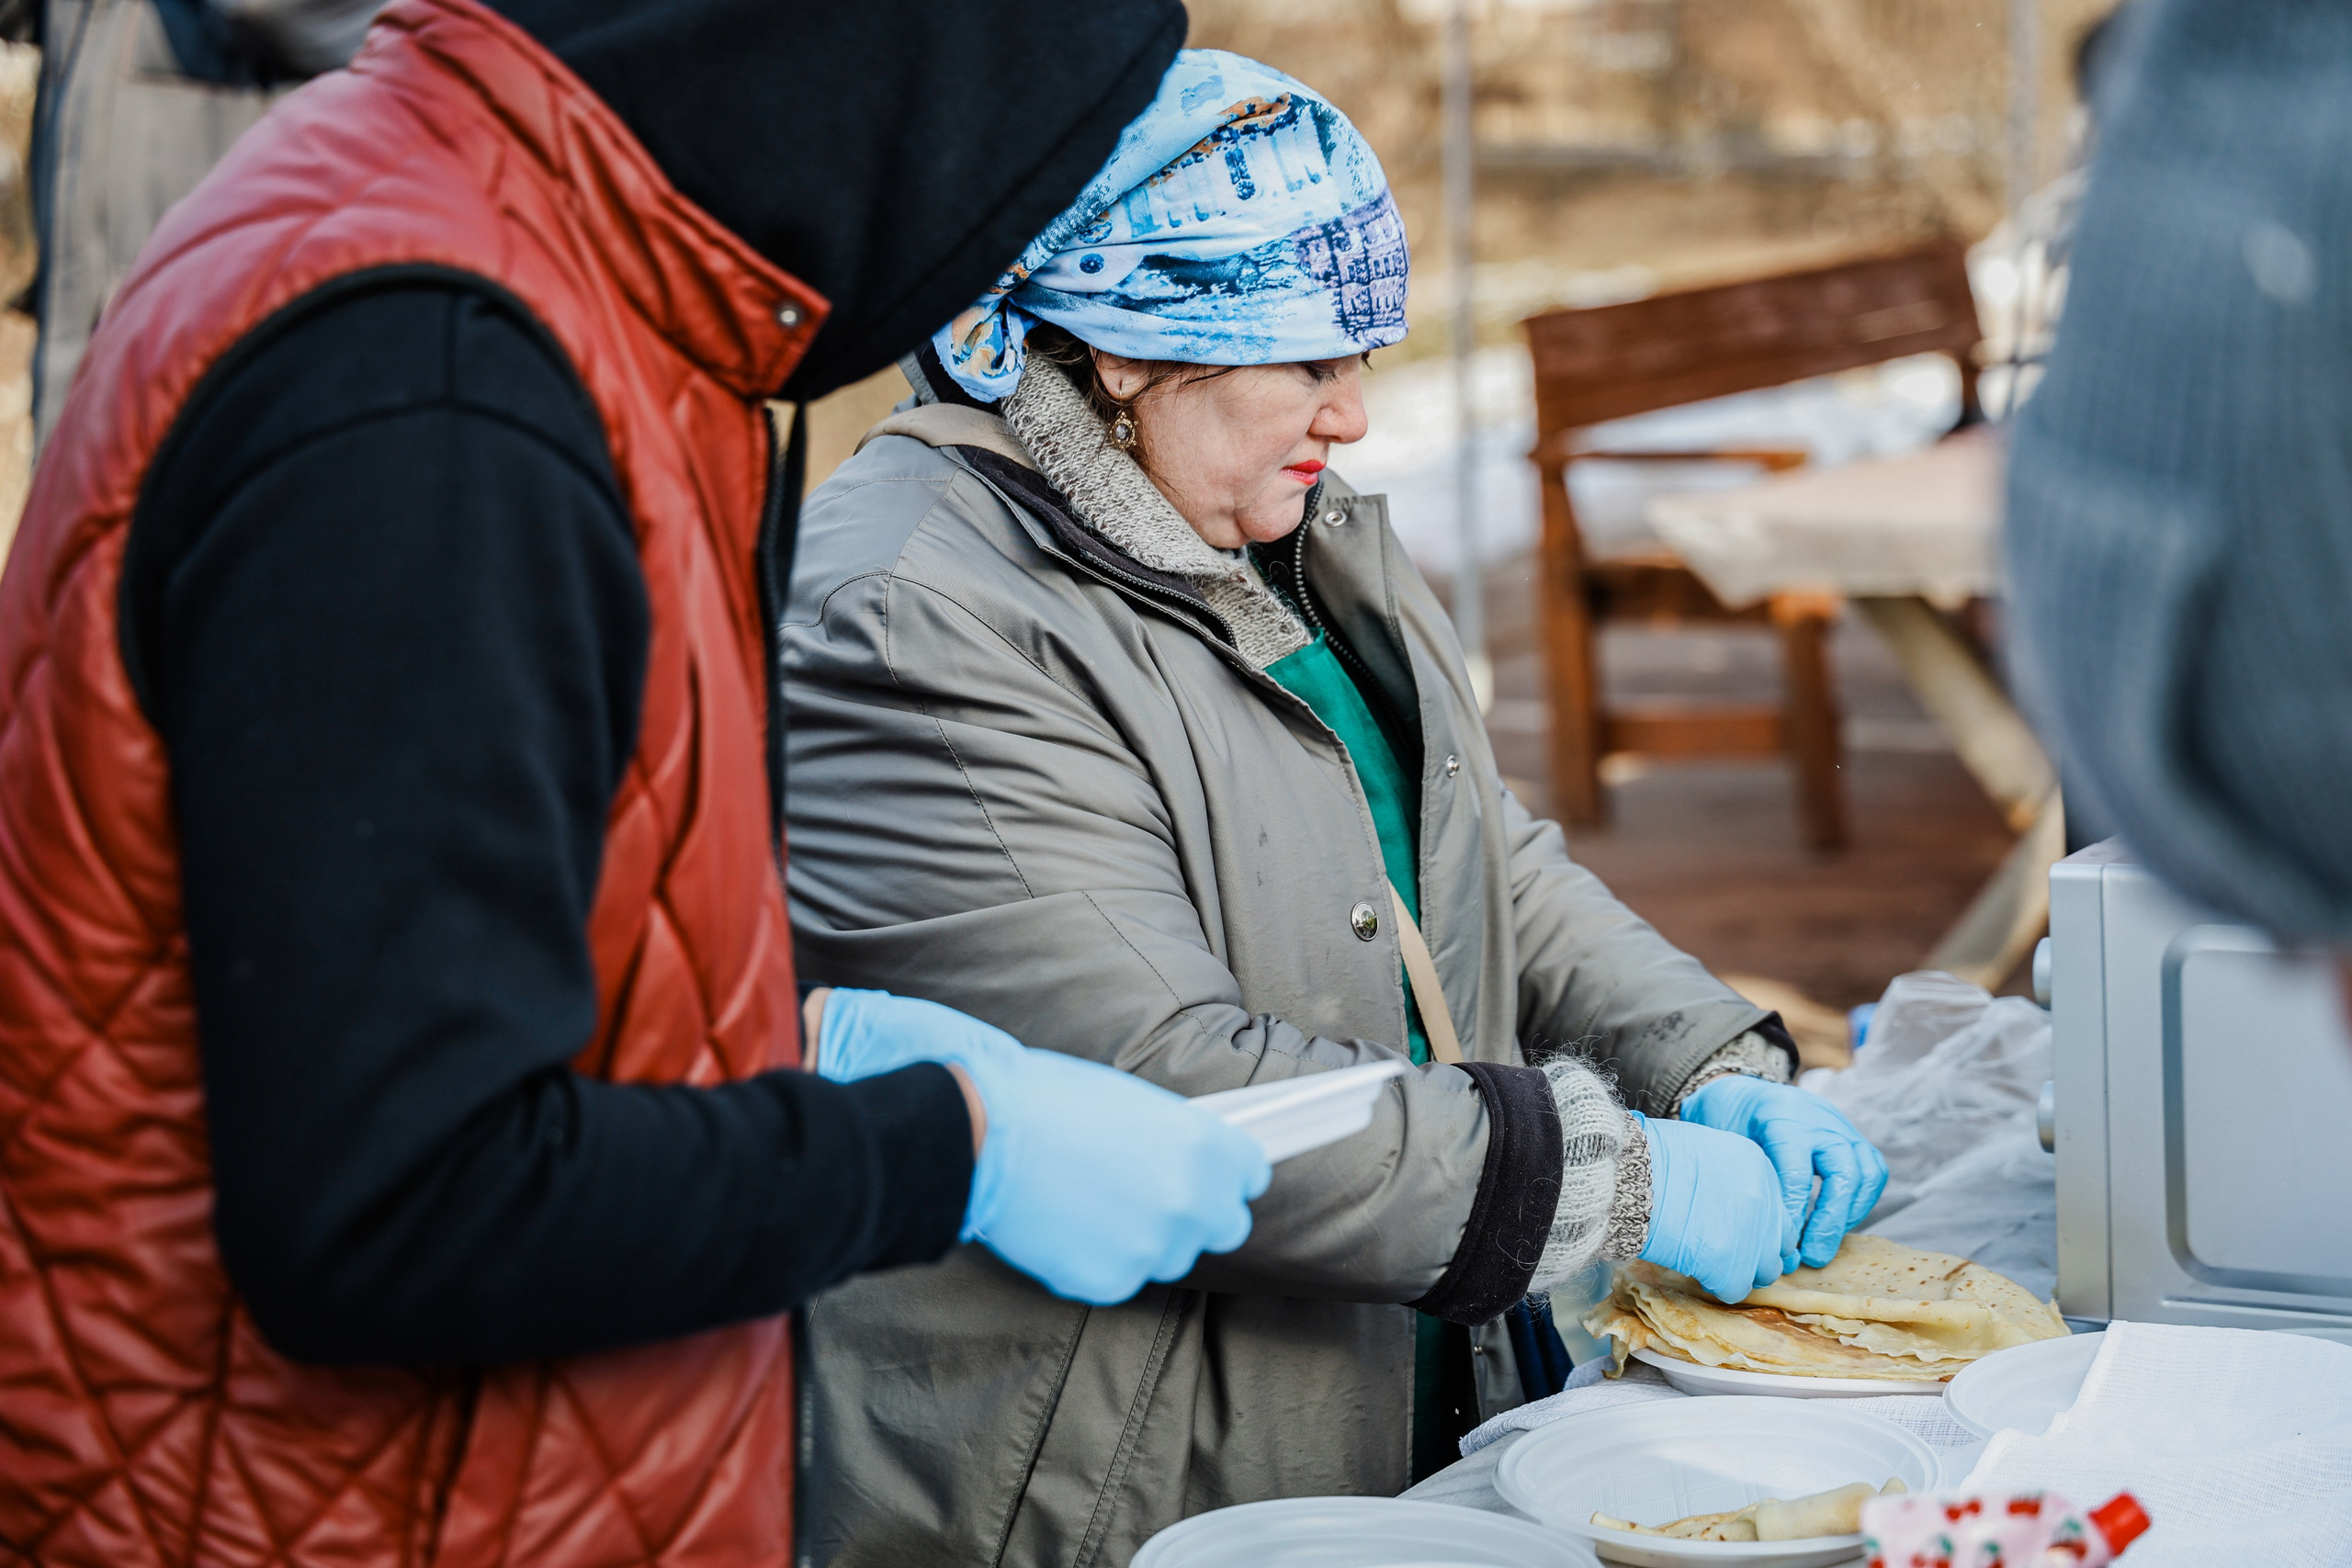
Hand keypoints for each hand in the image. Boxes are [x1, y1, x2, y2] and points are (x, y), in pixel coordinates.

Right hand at [805, 985, 1269, 1302]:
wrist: (981, 1136)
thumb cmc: (1050, 1102)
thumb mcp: (1133, 1102)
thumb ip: (1177, 1138)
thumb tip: (1191, 1159)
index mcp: (1206, 1147)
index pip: (1251, 1175)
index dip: (1226, 1173)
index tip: (1208, 1173)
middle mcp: (1191, 1201)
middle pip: (1223, 1225)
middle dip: (1193, 1211)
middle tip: (1146, 1191)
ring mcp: (1153, 1247)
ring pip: (1170, 1255)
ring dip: (1145, 1237)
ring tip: (1092, 1202)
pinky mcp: (1111, 1281)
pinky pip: (1122, 1277)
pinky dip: (1100, 1259)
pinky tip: (1066, 1224)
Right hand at [1635, 1112, 1795, 1303]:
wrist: (1626, 1177)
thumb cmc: (1652, 1157)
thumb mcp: (1704, 1148)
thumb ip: (1729, 1175)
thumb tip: (1728, 1199)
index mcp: (1759, 1167)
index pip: (1775, 1210)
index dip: (1754, 1223)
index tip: (1730, 1227)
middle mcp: (1764, 1200)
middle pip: (1778, 1242)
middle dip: (1755, 1249)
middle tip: (1723, 1248)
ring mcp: (1750, 1235)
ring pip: (1764, 1270)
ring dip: (1739, 1269)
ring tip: (1708, 1261)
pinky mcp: (1729, 1265)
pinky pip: (1736, 1289)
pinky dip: (1717, 1285)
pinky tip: (1695, 1268)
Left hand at [1679, 1076, 1889, 1268]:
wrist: (1745, 1090)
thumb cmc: (1729, 1121)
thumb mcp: (1724, 1141)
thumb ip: (1743, 1176)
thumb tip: (1755, 1233)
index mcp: (1782, 1117)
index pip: (1797, 1172)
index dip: (1794, 1214)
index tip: (1784, 1245)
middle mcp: (1820, 1120)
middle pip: (1843, 1172)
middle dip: (1830, 1220)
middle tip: (1813, 1257)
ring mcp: (1841, 1127)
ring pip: (1867, 1172)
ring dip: (1849, 1215)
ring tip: (1825, 1243)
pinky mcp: (1854, 1137)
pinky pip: (1873, 1172)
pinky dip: (1861, 1203)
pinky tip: (1837, 1224)